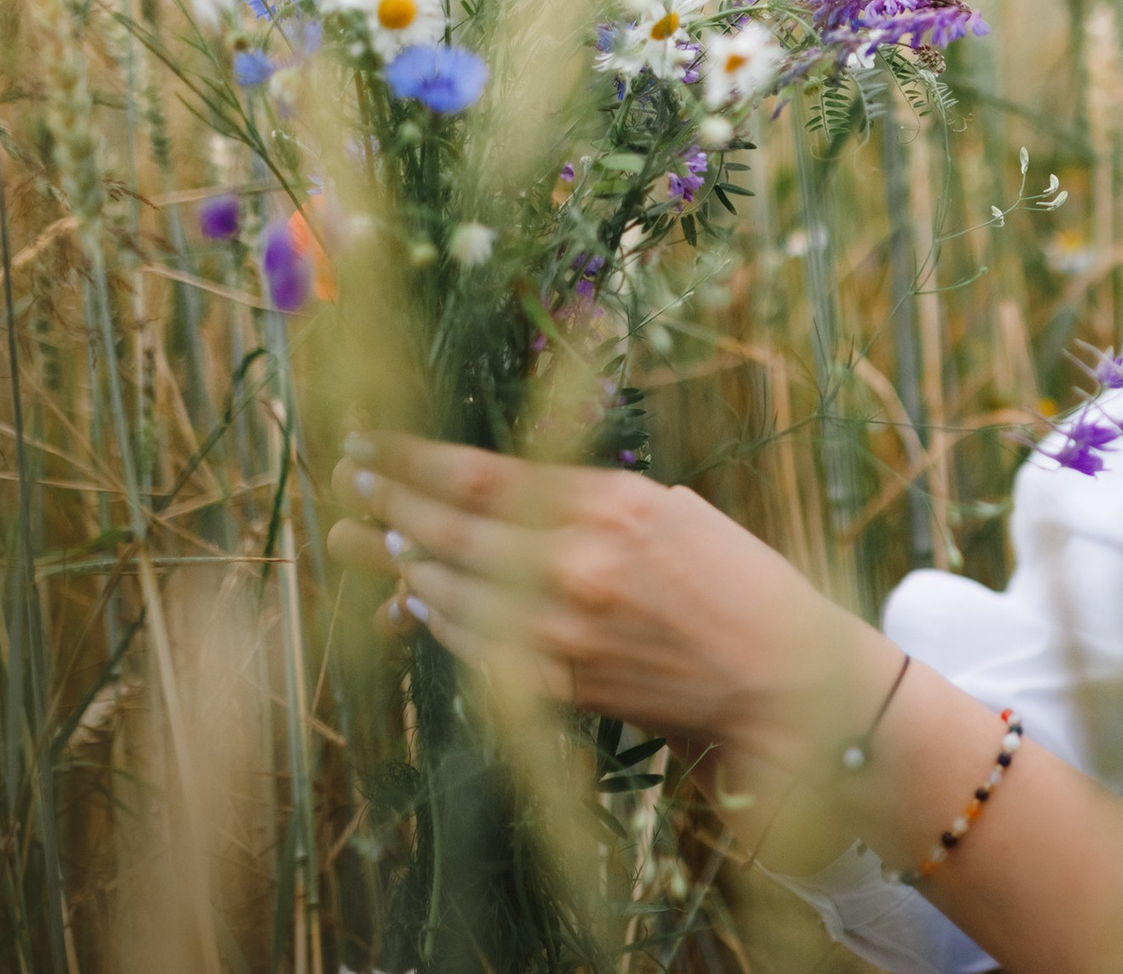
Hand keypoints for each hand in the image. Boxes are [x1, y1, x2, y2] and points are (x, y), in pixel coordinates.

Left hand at [327, 431, 896, 774]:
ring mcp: (561, 628)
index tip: (369, 441)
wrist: (777, 674)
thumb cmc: (733, 579)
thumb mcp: (666, 511)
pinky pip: (474, 644)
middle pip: (447, 529)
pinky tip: (415, 599)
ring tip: (359, 537)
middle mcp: (576, 562)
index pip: (480, 475)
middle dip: (386, 502)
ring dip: (398, 562)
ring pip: (448, 589)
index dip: (411, 459)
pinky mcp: (557, 681)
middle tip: (346, 480)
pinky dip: (438, 618)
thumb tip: (501, 492)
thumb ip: (585, 501)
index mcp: (609, 503)